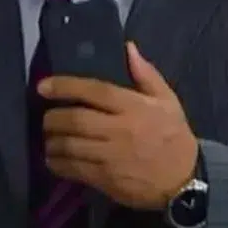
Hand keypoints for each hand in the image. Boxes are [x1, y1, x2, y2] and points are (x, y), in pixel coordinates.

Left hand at [38, 42, 197, 209]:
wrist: (184, 180)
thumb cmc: (173, 135)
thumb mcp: (167, 100)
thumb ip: (146, 74)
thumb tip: (128, 48)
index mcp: (133, 107)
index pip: (94, 91)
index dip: (66, 86)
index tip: (43, 86)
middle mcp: (120, 130)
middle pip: (76, 120)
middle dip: (53, 118)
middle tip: (47, 117)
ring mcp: (111, 157)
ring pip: (70, 146)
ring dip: (52, 141)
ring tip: (49, 138)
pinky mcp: (106, 179)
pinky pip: (73, 169)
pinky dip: (58, 163)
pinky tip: (54, 159)